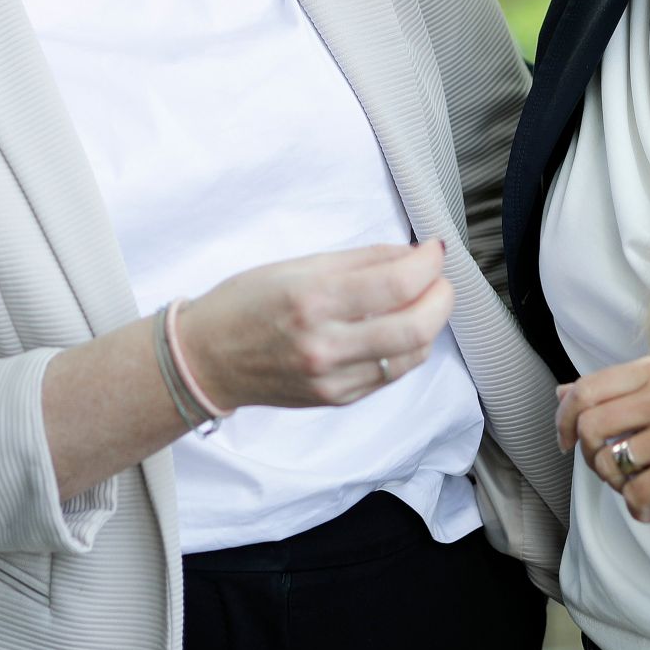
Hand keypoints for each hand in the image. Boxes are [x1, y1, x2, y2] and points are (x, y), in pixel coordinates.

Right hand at [176, 240, 453, 411]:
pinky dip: (406, 348)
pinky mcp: (337, 399)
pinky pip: (390, 374)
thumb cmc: (246, 304)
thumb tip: (411, 254)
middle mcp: (325, 345)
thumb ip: (361, 261)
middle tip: (439, 278)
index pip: (397, 284)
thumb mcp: (299, 265)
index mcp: (313, 299)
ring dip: (429, 324)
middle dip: (442, 297)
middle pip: (415, 328)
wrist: (207, 359)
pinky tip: (399, 327)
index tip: (434, 249)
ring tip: (422, 300)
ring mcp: (333, 378)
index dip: (429, 263)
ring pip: (411, 355)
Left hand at [556, 353, 649, 525]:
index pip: (587, 388)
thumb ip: (624, 391)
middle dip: (588, 455)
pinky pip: (633, 494)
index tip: (564, 440)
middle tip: (609, 471)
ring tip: (640, 488)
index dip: (564, 418)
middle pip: (588, 426)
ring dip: (616, 485)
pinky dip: (637, 507)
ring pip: (607, 463)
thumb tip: (562, 392)